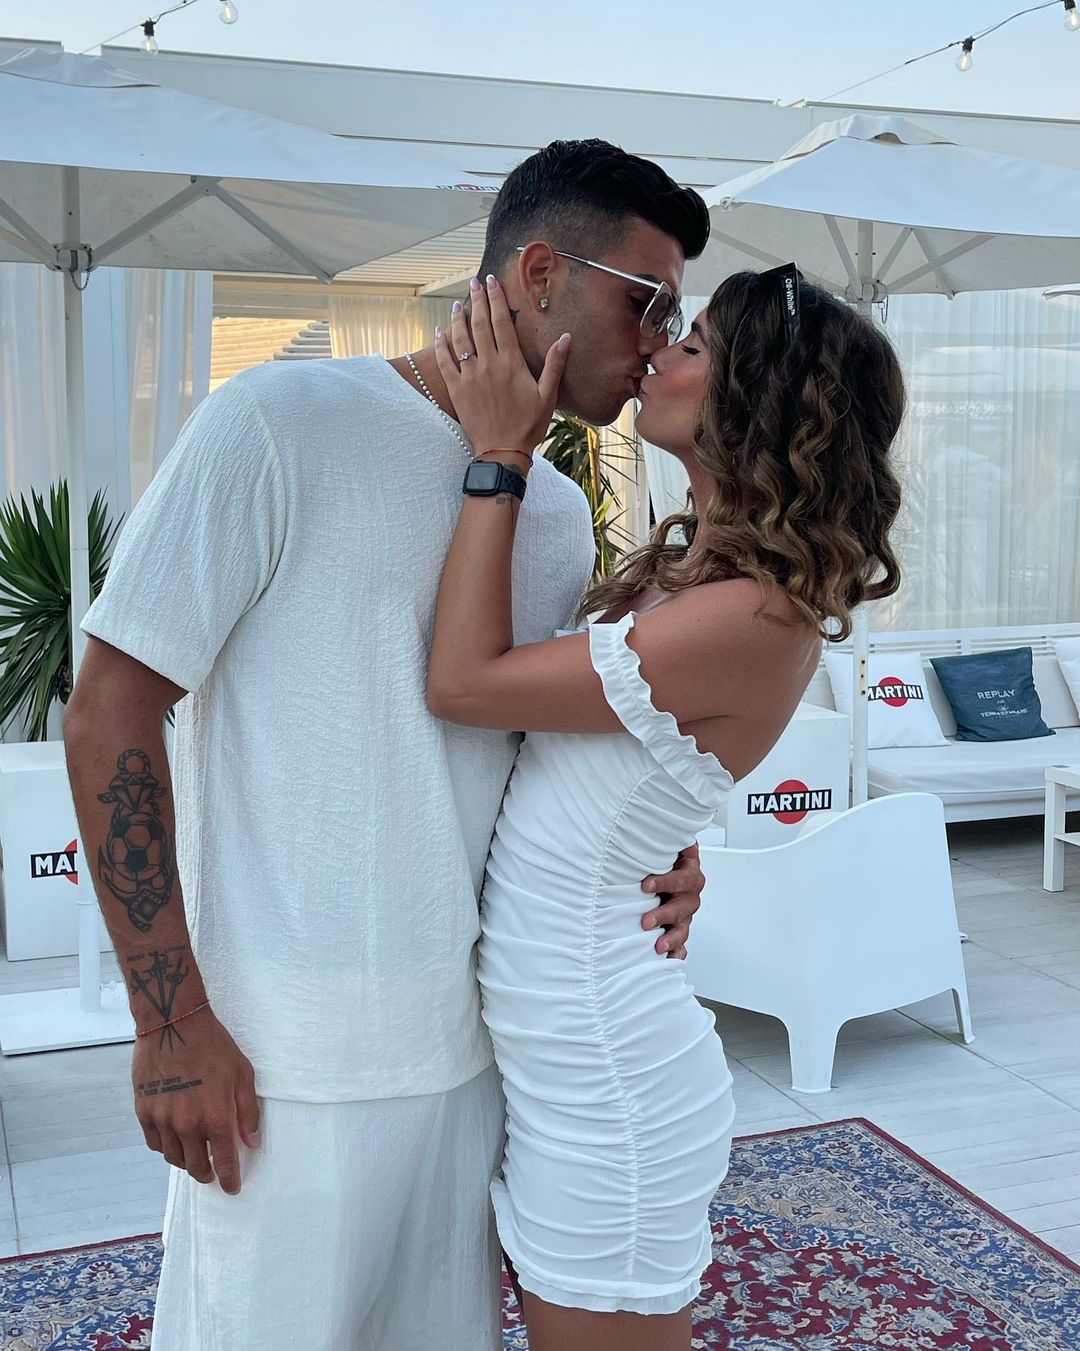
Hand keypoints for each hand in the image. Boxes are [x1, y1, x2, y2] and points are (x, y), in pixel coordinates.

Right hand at [132, 1009, 259, 1194]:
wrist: (174, 1024)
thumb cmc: (213, 1046)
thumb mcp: (243, 1074)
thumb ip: (248, 1111)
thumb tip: (251, 1141)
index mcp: (216, 1116)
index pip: (224, 1162)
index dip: (229, 1179)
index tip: (232, 1188)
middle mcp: (188, 1125)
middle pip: (195, 1167)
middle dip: (206, 1174)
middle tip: (212, 1173)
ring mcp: (162, 1120)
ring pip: (174, 1157)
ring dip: (186, 1161)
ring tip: (194, 1156)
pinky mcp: (144, 1111)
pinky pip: (155, 1143)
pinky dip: (166, 1147)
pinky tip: (174, 1139)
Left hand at [434, 275, 569, 457]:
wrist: (503, 451)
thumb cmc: (529, 425)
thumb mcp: (548, 395)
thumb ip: (555, 364)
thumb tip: (566, 337)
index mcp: (511, 362)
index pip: (501, 322)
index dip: (496, 299)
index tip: (491, 282)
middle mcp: (488, 364)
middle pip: (479, 324)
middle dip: (477, 300)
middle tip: (474, 283)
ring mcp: (470, 377)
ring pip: (460, 339)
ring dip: (457, 319)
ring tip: (457, 304)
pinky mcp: (456, 390)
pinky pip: (445, 362)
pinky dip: (441, 345)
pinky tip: (439, 333)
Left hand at [640, 843, 705, 959]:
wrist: (668, 869)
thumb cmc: (664, 858)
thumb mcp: (667, 845)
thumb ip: (666, 837)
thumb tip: (662, 821)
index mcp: (689, 873)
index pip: (682, 879)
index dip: (665, 882)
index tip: (645, 884)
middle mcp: (690, 895)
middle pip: (683, 907)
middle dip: (664, 914)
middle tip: (645, 920)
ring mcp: (686, 914)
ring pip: (683, 928)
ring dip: (671, 938)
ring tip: (657, 947)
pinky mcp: (679, 928)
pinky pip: (682, 944)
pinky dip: (676, 953)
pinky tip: (669, 960)